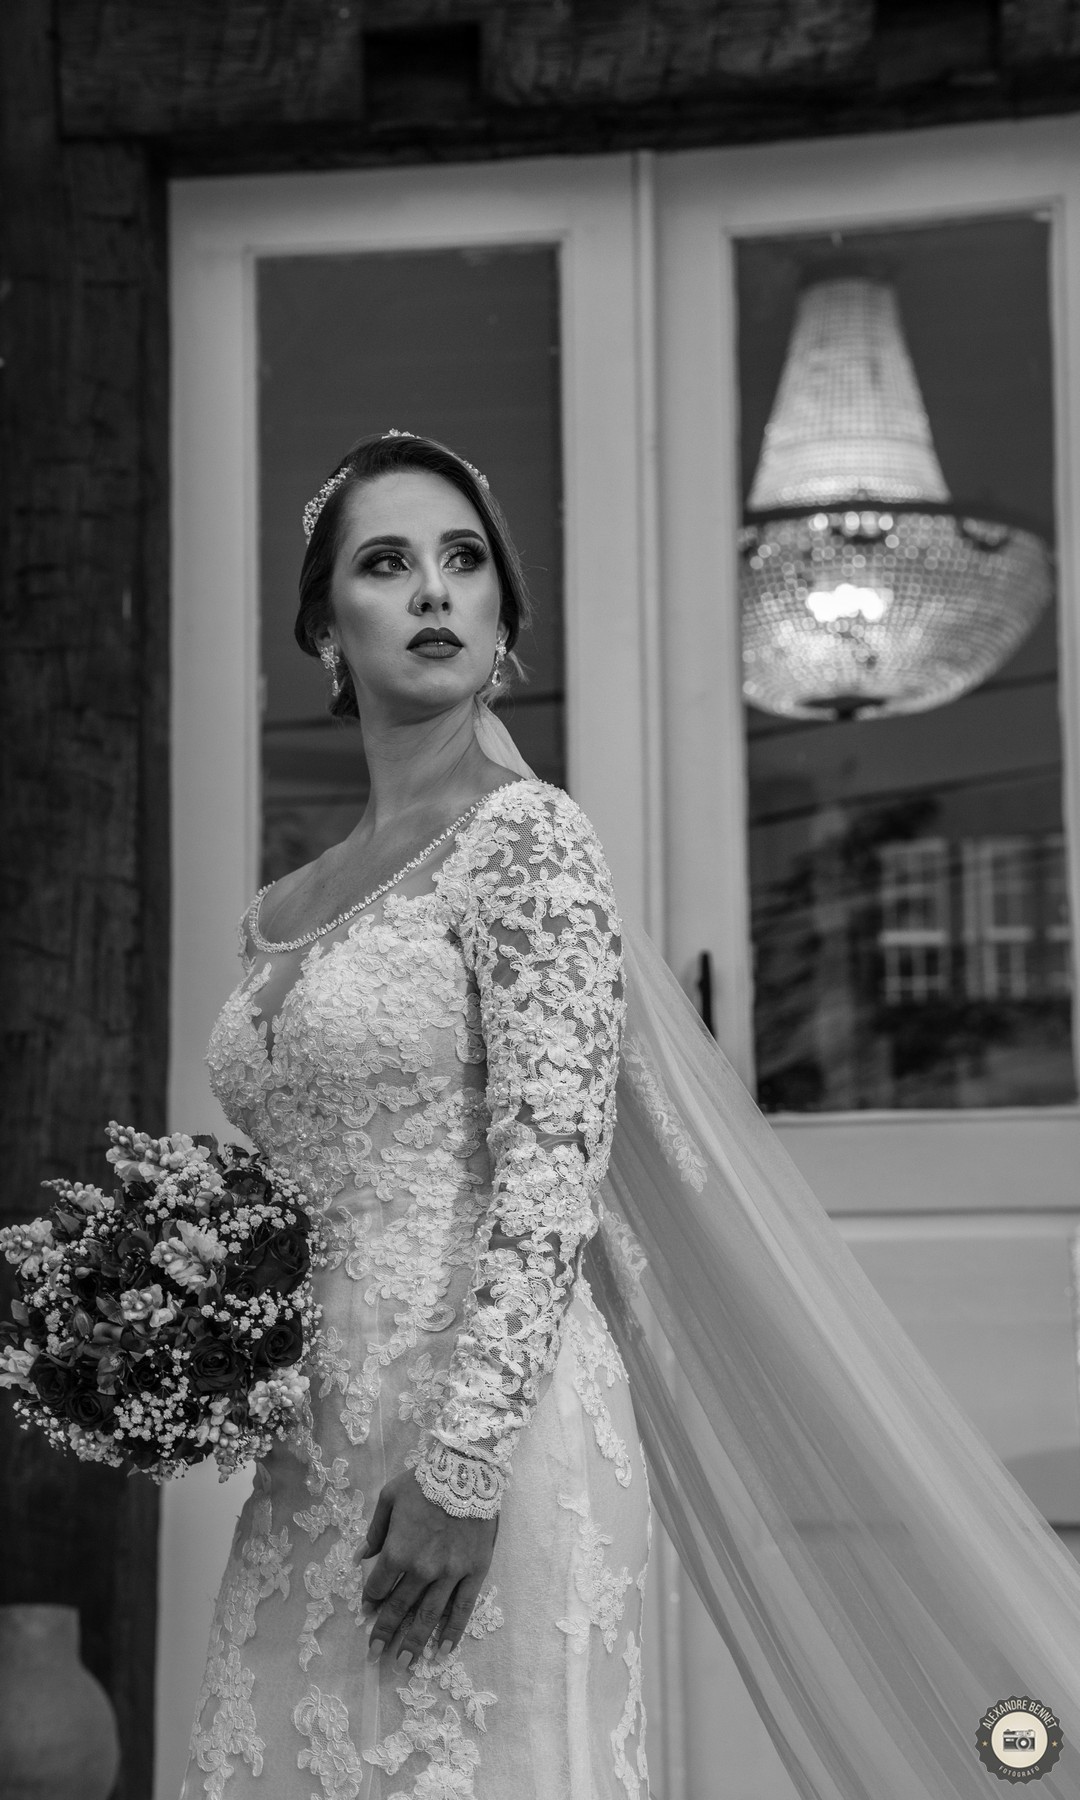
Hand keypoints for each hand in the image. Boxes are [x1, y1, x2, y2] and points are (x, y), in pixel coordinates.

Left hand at [359, 1469, 497, 1668]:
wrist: (468, 1470)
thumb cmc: (424, 1481)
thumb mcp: (389, 1498)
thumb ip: (374, 1531)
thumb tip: (359, 1558)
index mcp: (398, 1552)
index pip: (378, 1586)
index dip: (369, 1599)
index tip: (366, 1611)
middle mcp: (422, 1570)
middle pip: (399, 1608)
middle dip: (385, 1632)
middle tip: (375, 1654)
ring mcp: (450, 1575)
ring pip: (429, 1616)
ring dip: (414, 1641)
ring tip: (403, 1662)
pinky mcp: (474, 1573)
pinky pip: (462, 1609)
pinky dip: (452, 1632)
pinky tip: (442, 1650)